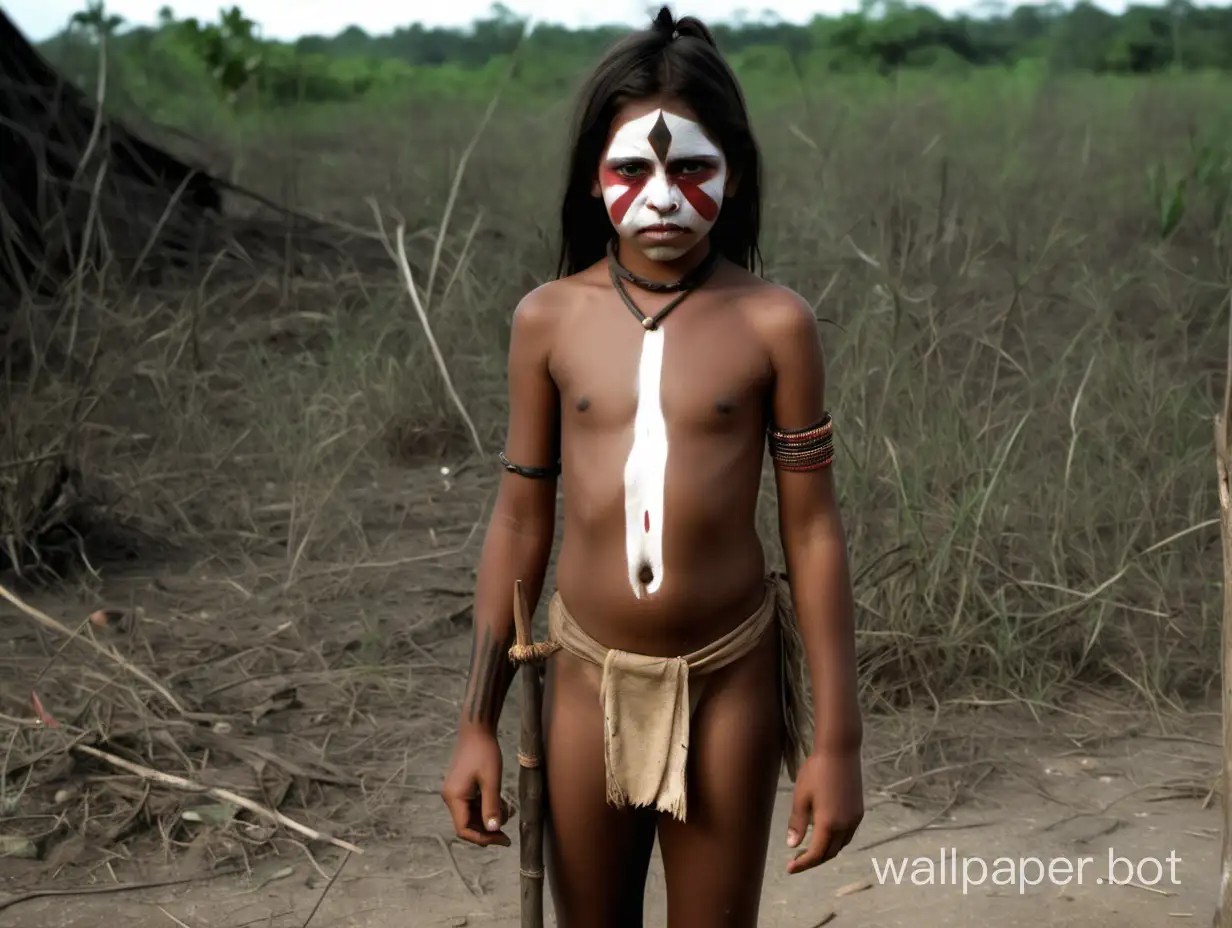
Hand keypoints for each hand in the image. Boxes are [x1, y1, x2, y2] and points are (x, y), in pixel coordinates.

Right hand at [441, 728, 512, 846]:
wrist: (477, 730)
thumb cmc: (484, 753)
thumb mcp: (492, 781)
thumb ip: (492, 807)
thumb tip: (494, 830)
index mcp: (454, 797)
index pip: (464, 829)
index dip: (483, 838)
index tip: (502, 839)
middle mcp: (451, 797)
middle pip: (467, 824)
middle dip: (488, 830)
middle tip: (507, 833)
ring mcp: (455, 792)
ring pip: (472, 815)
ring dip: (489, 818)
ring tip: (509, 812)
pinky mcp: (461, 787)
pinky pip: (473, 805)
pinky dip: (487, 807)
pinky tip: (502, 803)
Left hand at [785, 747, 862, 873]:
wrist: (840, 751)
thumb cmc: (816, 771)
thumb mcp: (801, 797)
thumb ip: (797, 823)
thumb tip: (792, 845)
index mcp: (829, 823)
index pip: (816, 854)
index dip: (802, 864)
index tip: (789, 868)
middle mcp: (845, 825)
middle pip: (830, 853)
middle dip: (813, 860)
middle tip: (796, 860)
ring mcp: (855, 818)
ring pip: (840, 845)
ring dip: (826, 851)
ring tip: (809, 848)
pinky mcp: (859, 811)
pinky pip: (848, 834)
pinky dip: (836, 840)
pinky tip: (825, 833)